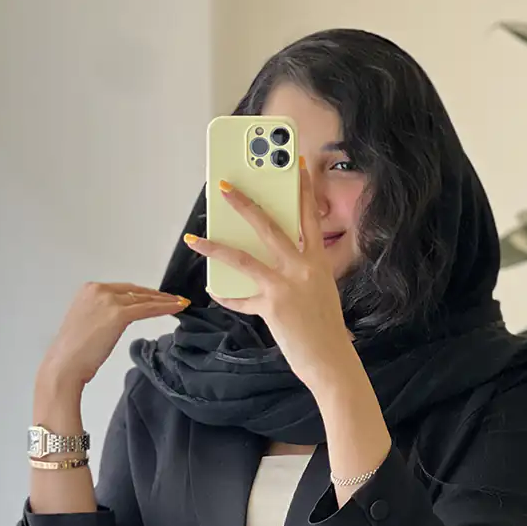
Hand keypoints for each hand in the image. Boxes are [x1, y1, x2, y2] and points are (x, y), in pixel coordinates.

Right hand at [38, 281, 189, 394]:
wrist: (65, 365)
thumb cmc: (72, 353)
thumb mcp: (86, 324)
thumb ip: (100, 316)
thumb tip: (114, 321)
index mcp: (89, 290)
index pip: (123, 289)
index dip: (143, 293)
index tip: (156, 297)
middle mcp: (98, 290)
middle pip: (135, 290)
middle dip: (156, 295)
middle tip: (173, 299)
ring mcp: (108, 300)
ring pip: (143, 298)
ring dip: (164, 300)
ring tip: (180, 303)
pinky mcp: (118, 314)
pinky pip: (147, 308)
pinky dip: (164, 308)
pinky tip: (177, 308)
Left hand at [184, 158, 355, 392]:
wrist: (331, 360)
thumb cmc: (325, 328)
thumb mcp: (320, 290)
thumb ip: (301, 271)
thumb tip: (274, 261)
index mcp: (317, 261)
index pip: (309, 217)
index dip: (303, 190)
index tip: (296, 165)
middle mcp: (302, 267)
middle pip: (269, 226)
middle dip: (244, 204)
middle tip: (223, 188)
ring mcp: (286, 285)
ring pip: (244, 258)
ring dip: (215, 246)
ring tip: (195, 238)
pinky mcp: (271, 306)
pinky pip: (241, 299)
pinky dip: (226, 296)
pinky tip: (213, 291)